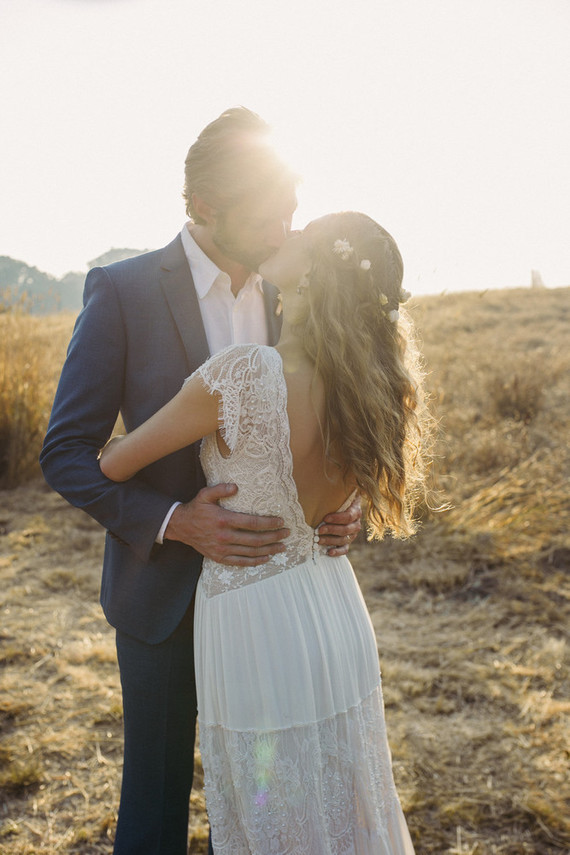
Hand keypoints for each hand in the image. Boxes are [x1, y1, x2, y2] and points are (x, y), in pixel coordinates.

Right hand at [164, 483, 289, 565]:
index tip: (281, 522)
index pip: (252, 523)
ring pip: (250, 552)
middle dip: (274, 537)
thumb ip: (220, 489)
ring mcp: (222, 549)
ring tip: (282, 546)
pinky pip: (241, 562)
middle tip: (287, 533)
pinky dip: (255, 561)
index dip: (268, 523)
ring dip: (269, 549)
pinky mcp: (219, 557)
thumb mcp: (204, 494)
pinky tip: (266, 557)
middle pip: (255, 539)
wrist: (180, 527)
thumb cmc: (196, 509)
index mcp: (223, 520)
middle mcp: (224, 536)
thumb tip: (236, 487)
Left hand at [317, 496, 361, 556]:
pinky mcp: (347, 542)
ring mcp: (352, 534)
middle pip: (346, 529)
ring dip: (330, 541)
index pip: (349, 516)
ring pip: (344, 540)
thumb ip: (333, 490)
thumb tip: (322, 481)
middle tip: (318, 530)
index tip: (325, 518)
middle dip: (331, 530)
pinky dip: (337, 552)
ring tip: (318, 540)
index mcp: (355, 510)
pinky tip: (328, 552)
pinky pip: (345, 549)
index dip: (338, 518)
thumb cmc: (336, 498)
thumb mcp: (338, 493)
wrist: (340, 506)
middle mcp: (356, 523)